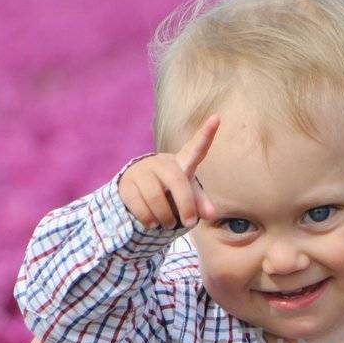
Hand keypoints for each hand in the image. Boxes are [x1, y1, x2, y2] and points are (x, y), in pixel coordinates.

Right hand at [117, 115, 219, 229]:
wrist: (138, 188)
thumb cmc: (171, 189)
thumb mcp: (187, 194)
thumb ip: (200, 202)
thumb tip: (210, 214)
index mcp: (182, 162)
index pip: (196, 148)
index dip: (206, 134)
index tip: (216, 118)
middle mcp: (162, 162)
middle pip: (177, 182)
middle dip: (185, 206)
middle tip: (189, 223)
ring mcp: (142, 171)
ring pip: (156, 198)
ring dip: (165, 218)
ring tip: (167, 224)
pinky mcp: (127, 183)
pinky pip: (140, 206)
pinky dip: (148, 220)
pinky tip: (152, 223)